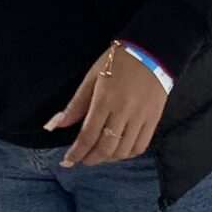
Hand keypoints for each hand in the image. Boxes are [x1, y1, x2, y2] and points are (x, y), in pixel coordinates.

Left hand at [48, 43, 168, 166]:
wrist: (151, 51)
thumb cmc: (118, 61)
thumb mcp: (92, 77)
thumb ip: (76, 104)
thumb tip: (57, 124)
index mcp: (104, 101)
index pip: (88, 136)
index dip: (76, 152)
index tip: (68, 161)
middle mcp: (123, 112)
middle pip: (105, 147)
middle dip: (91, 158)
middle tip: (82, 159)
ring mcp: (140, 117)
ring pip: (123, 150)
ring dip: (108, 158)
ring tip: (100, 155)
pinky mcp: (154, 119)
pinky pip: (141, 146)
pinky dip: (128, 153)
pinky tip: (119, 150)